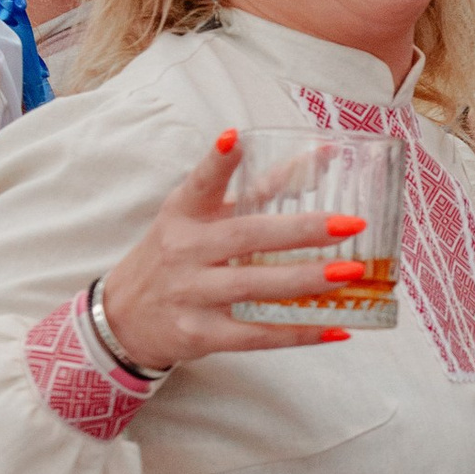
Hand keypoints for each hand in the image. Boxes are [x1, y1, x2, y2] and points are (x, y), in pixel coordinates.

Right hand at [97, 133, 359, 368]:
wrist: (125, 318)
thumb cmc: (176, 257)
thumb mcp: (199, 218)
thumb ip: (254, 191)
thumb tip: (320, 158)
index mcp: (184, 214)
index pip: (201, 183)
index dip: (218, 162)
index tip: (235, 139)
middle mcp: (185, 250)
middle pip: (246, 236)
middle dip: (300, 230)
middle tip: (349, 225)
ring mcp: (191, 294)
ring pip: (253, 285)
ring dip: (306, 279)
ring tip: (350, 272)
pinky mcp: (200, 333)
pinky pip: (255, 334)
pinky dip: (297, 333)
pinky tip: (335, 328)